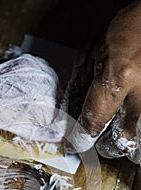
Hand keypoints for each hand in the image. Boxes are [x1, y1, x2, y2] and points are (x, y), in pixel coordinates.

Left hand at [65, 1, 140, 162]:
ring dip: (124, 141)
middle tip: (99, 140)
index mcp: (118, 78)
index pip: (93, 123)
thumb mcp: (91, 54)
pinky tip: (129, 123)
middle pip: (120, 140)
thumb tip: (69, 115)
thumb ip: (79, 88)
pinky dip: (136, 132)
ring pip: (138, 140)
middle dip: (105, 146)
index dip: (79, 138)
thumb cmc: (125, 29)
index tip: (74, 144)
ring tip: (117, 132)